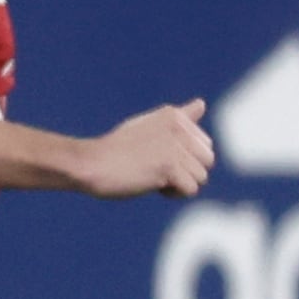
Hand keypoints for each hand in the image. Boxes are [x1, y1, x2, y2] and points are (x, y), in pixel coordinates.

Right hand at [72, 100, 213, 197]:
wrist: (91, 164)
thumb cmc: (117, 150)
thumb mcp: (150, 126)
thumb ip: (180, 118)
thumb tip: (202, 103)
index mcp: (174, 115)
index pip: (204, 144)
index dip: (184, 158)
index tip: (157, 156)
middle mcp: (178, 126)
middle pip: (207, 160)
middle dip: (187, 171)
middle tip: (157, 170)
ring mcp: (174, 146)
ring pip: (202, 176)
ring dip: (180, 184)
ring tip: (155, 178)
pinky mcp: (169, 167)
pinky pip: (191, 189)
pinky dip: (175, 194)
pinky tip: (155, 187)